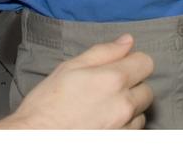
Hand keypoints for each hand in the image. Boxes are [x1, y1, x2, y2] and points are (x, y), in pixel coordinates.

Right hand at [0, 34, 154, 128]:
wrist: (35, 138)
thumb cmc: (46, 105)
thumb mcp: (70, 67)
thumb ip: (103, 52)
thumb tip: (127, 40)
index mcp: (113, 79)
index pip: (146, 62)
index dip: (134, 62)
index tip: (122, 67)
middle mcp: (123, 104)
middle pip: (147, 89)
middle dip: (133, 86)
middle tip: (110, 89)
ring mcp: (123, 126)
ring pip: (141, 111)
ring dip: (129, 108)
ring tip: (105, 108)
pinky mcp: (119, 142)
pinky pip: (133, 130)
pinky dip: (125, 125)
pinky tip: (105, 122)